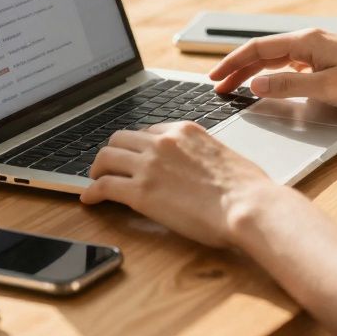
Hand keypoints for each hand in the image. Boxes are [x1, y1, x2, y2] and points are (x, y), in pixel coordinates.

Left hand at [80, 122, 283, 246]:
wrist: (248, 205)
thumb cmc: (246, 188)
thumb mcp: (222, 155)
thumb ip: (200, 154)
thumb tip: (195, 167)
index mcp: (184, 130)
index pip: (148, 131)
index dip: (138, 146)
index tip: (134, 157)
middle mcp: (162, 142)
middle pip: (120, 139)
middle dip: (112, 152)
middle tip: (108, 166)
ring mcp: (149, 166)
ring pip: (106, 158)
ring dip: (97, 169)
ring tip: (94, 180)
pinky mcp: (140, 192)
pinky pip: (104, 186)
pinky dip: (91, 192)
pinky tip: (89, 199)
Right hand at [210, 28, 336, 108]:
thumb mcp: (325, 89)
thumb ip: (288, 86)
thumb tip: (256, 85)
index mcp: (306, 41)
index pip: (257, 48)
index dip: (232, 63)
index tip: (214, 78)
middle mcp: (310, 39)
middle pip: (264, 52)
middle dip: (239, 69)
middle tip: (219, 86)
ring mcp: (319, 48)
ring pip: (277, 57)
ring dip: (255, 72)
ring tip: (237, 87)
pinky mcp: (327, 59)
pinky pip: (291, 63)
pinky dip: (274, 73)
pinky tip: (270, 84)